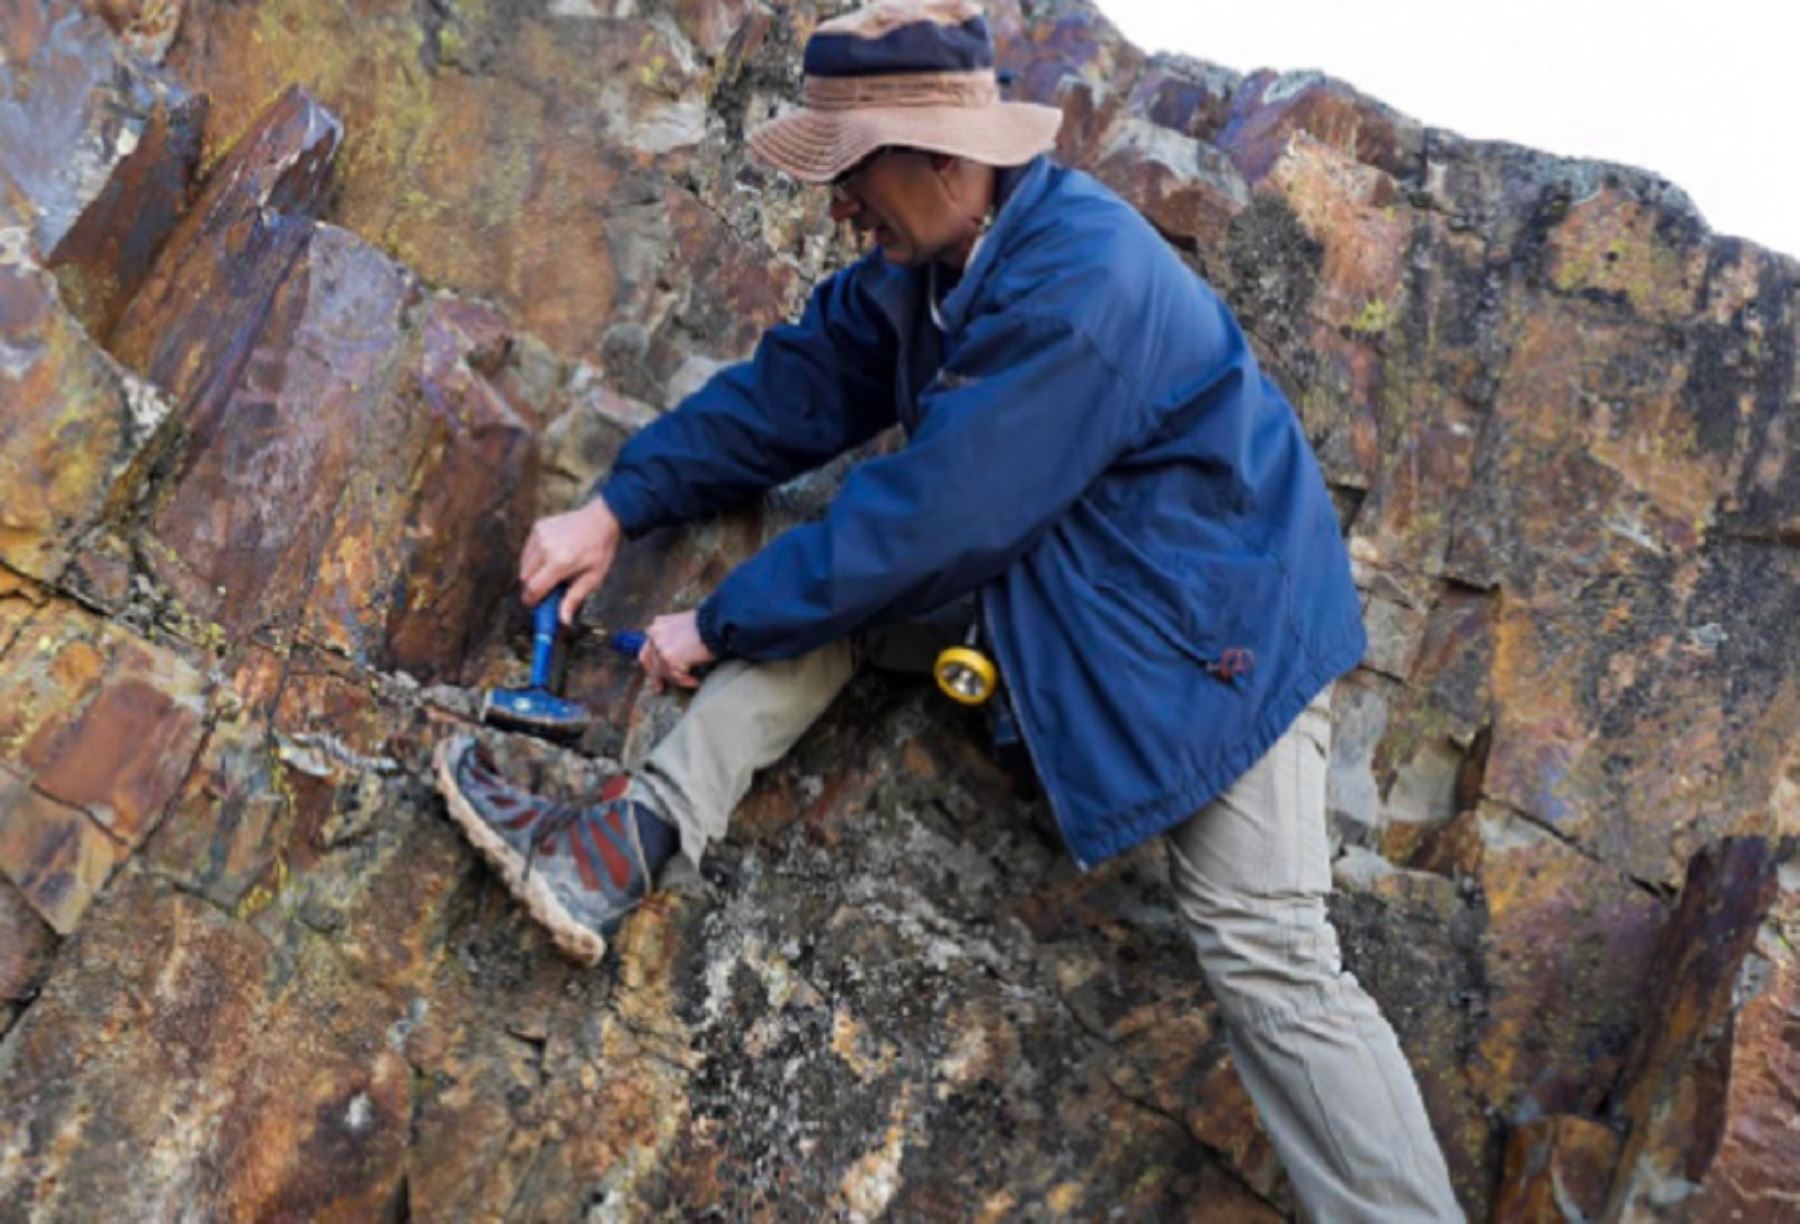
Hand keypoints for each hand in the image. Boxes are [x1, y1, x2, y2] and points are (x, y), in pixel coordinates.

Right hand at [519, 498, 620, 624]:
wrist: (601, 519)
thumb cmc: (600, 550)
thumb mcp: (593, 577)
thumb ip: (574, 599)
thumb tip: (563, 622)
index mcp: (560, 562)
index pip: (534, 588)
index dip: (530, 600)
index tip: (533, 606)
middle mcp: (545, 548)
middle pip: (525, 577)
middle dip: (532, 587)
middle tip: (547, 589)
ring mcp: (539, 535)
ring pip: (523, 564)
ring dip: (532, 572)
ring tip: (553, 571)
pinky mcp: (538, 528)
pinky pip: (528, 550)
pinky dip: (534, 558)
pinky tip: (552, 556)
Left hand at [638, 610, 715, 693]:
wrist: (717, 623)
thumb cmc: (708, 624)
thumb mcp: (684, 625)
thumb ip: (673, 637)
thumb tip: (673, 655)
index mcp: (657, 625)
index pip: (647, 648)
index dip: (651, 664)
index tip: (655, 674)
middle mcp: (655, 634)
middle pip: (650, 662)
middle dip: (656, 677)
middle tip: (660, 689)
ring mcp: (660, 646)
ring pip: (664, 672)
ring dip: (678, 679)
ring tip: (693, 681)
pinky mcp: (669, 658)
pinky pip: (676, 676)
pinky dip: (686, 681)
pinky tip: (696, 681)